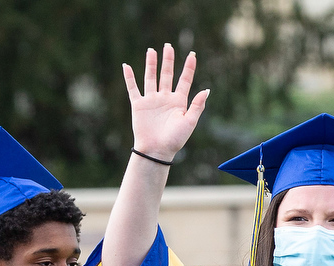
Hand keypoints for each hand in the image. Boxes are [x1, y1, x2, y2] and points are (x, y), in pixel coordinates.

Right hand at [123, 44, 209, 160]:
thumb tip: (207, 89)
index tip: (192, 54)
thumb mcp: (190, 122)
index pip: (184, 80)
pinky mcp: (139, 105)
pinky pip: (133, 89)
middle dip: (168, 60)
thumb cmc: (175, 140)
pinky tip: (127, 67)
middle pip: (167, 74)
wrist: (157, 151)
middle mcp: (165, 98)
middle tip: (168, 46)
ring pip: (151, 78)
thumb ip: (197, 105)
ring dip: (151, 64)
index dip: (188, 67)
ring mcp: (151, 101)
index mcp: (179, 102)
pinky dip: (129, 78)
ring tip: (151, 51)